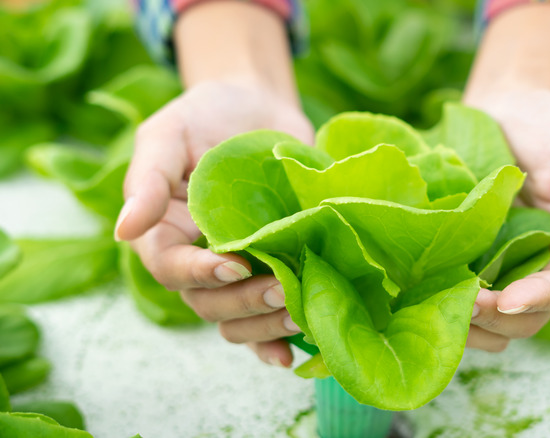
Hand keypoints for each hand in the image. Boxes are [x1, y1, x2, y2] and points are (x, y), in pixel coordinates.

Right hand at [115, 78, 312, 366]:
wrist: (257, 109)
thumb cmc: (204, 117)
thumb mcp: (168, 135)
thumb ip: (147, 180)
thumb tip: (122, 230)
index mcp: (164, 232)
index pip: (171, 268)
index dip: (200, 273)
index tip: (235, 263)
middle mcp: (198, 259)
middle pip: (209, 303)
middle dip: (245, 302)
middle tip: (283, 289)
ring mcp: (237, 267)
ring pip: (237, 318)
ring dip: (266, 325)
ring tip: (302, 312)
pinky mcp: (271, 267)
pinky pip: (265, 318)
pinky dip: (275, 341)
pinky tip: (293, 354)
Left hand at [464, 88, 549, 351]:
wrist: (502, 108)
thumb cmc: (549, 128)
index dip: (538, 299)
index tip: (506, 300)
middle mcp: (539, 267)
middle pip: (528, 316)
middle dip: (497, 318)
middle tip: (462, 304)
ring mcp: (502, 269)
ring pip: (495, 322)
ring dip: (472, 326)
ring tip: (441, 308)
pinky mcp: (468, 264)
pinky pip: (463, 304)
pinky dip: (448, 311)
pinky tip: (424, 299)